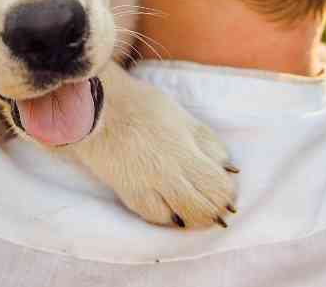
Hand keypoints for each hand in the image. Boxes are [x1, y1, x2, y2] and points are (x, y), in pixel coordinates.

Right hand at [65, 63, 237, 227]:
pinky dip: (168, 215)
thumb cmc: (141, 105)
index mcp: (185, 151)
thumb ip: (207, 143)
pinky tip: (169, 206)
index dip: (227, 191)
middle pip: (204, 209)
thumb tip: (228, 168)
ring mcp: (148, 188)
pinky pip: (156, 217)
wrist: (96, 109)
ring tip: (192, 205)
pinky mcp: (129, 195)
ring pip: (182, 219)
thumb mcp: (182, 117)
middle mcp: (168, 175)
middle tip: (212, 201)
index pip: (219, 187)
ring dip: (193, 216)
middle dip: (214, 208)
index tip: (223, 185)